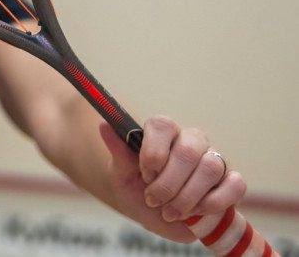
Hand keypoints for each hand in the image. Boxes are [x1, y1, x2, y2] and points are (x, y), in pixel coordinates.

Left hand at [98, 118, 246, 242]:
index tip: (144, 174)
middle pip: (188, 150)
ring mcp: (213, 158)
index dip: (153, 153)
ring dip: (188, 196)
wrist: (157, 215)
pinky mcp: (231, 180)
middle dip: (168, 183)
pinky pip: (236, 184)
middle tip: (153, 200)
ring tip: (170, 212)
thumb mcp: (122, 175)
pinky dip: (216, 202)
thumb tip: (104, 125)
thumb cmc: (138, 190)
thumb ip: (119, 151)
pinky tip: (197, 212)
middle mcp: (190, 140)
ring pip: (211, 167)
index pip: (162, 126)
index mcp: (162, 132)